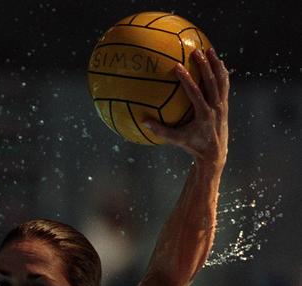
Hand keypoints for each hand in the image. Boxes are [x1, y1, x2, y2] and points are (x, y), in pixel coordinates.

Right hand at [143, 48, 228, 165]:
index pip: (195, 94)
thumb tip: (143, 121)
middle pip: (211, 82)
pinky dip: (222, 72)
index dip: (187, 80)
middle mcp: (215, 108)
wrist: (214, 153)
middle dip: (204, 65)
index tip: (178, 67)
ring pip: (221, 80)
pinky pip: (225, 84)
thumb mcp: (176, 140)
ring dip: (216, 64)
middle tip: (196, 51)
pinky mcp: (225, 104)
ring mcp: (222, 105)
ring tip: (209, 50)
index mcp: (203, 115)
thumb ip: (161, 131)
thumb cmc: (193, 146)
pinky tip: (217, 62)